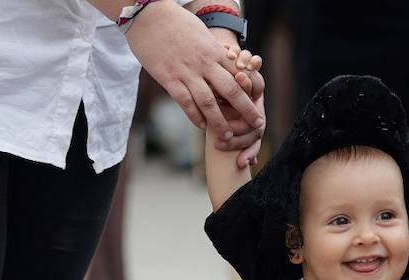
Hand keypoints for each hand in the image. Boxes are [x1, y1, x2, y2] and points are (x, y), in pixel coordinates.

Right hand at [124, 1, 264, 143]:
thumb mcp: (202, 34)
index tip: (260, 104)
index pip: (240, 74)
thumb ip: (213, 51)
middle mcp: (204, 63)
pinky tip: (201, 126)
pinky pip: (185, 102)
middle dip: (246, 110)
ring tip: (228, 137)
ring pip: (209, 102)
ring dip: (220, 122)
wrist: (148, 14)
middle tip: (257, 125)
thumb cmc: (175, 22)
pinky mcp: (169, 79)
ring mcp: (187, 72)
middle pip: (231, 91)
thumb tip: (225, 60)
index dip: (252, 91)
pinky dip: (195, 116)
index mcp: (215, 51)